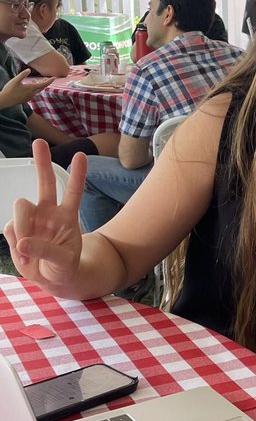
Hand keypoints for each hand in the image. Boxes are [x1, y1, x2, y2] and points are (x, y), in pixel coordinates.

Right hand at [0, 69, 50, 107]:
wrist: (5, 101)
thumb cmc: (9, 90)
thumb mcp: (15, 80)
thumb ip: (23, 74)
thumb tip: (29, 70)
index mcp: (31, 88)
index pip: (44, 84)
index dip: (50, 81)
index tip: (55, 77)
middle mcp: (32, 94)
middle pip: (41, 87)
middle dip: (44, 82)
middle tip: (47, 78)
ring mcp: (29, 97)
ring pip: (36, 90)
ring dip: (38, 85)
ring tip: (34, 80)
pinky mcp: (26, 99)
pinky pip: (32, 93)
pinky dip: (33, 89)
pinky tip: (28, 86)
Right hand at [3, 139, 85, 289]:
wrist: (52, 278)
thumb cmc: (64, 266)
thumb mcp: (63, 262)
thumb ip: (46, 250)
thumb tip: (22, 242)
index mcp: (67, 216)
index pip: (74, 191)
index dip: (77, 174)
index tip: (81, 155)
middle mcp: (48, 211)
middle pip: (45, 182)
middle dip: (41, 162)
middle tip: (39, 142)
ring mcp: (32, 219)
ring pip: (20, 205)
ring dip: (22, 224)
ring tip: (27, 249)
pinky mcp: (17, 229)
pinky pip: (10, 229)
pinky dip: (15, 244)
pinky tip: (24, 255)